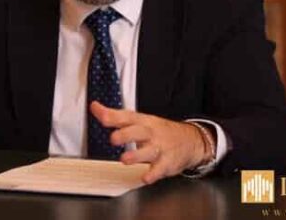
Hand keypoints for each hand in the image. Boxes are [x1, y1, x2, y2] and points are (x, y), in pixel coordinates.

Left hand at [90, 101, 210, 183]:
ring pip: (148, 151)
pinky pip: (160, 169)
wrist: (190, 140)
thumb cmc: (158, 130)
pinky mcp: (167, 163)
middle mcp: (150, 133)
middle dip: (125, 135)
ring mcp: (159, 148)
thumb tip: (95, 107)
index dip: (112, 115)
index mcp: (142, 121)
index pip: (126, 116)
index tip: (99, 113)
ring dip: (136, 156)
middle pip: (138, 132)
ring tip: (124, 159)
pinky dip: (152, 174)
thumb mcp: (139, 120)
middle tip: (113, 139)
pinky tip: (145, 178)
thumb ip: (116, 116)